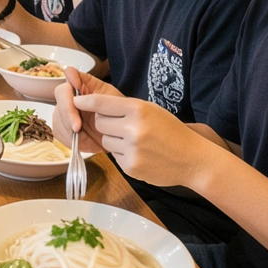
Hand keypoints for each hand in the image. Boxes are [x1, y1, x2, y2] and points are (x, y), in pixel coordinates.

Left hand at [54, 66, 209, 187]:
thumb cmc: (170, 130)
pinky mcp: (130, 167)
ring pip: (105, 140)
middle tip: (121, 125)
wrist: (192, 159)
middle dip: (106, 123)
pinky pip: (114, 156)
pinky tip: (139, 153)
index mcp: (139, 109)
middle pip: (99, 123)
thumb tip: (91, 103)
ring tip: (134, 141)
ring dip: (113, 139)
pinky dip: (121, 154)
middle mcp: (133, 129)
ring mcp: (131, 149)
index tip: (75, 101)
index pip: (101, 103)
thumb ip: (124, 107)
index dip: (85, 102)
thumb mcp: (151, 110)